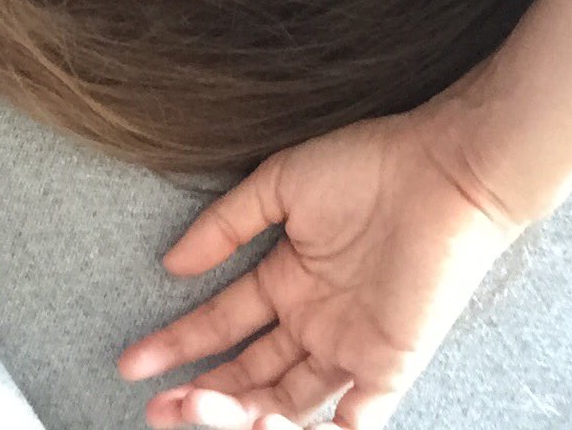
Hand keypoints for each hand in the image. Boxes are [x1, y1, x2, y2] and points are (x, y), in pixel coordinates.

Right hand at [116, 86, 525, 429]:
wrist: (439, 168)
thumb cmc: (361, 166)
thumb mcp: (279, 185)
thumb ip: (226, 226)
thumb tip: (170, 265)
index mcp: (287, 282)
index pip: (222, 325)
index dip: (176, 345)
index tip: (133, 362)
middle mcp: (313, 323)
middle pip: (247, 374)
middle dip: (199, 394)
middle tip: (156, 408)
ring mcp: (350, 347)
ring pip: (287, 402)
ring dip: (240, 413)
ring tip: (195, 409)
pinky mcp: (389, 363)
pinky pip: (354, 419)